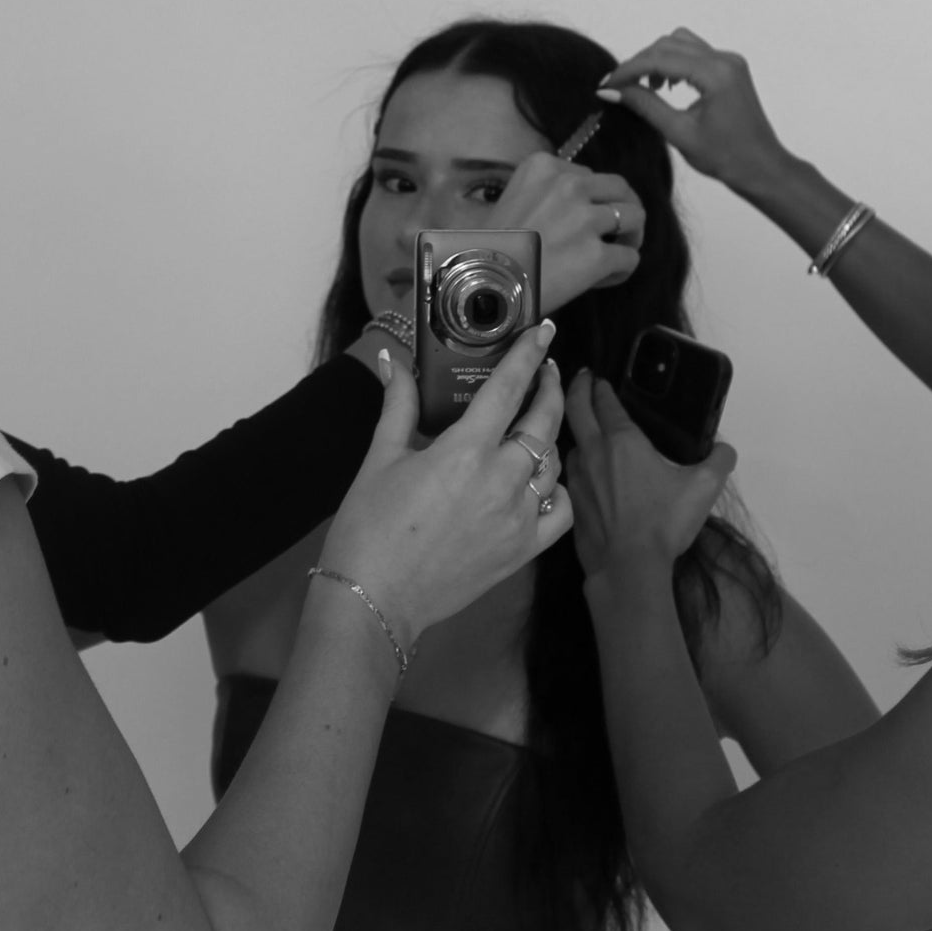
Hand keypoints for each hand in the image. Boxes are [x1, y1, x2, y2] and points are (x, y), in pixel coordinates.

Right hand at [320, 319, 572, 649]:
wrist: (374, 598)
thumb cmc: (369, 527)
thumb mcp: (380, 457)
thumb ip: (397, 404)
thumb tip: (390, 360)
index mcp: (465, 451)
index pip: (509, 388)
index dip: (529, 354)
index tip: (544, 331)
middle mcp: (501, 480)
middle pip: (543, 422)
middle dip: (549, 389)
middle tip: (545, 370)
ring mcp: (518, 518)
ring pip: (554, 464)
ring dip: (549, 438)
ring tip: (536, 425)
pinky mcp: (522, 550)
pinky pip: (562, 512)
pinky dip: (558, 491)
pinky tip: (543, 481)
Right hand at [488, 150, 643, 312]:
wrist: (481, 286)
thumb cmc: (489, 248)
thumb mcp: (512, 200)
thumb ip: (545, 194)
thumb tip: (577, 208)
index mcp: (544, 167)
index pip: (589, 176)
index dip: (592, 199)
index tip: (582, 220)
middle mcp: (569, 185)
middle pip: (620, 189)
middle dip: (623, 209)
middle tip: (617, 232)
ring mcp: (585, 220)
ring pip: (635, 218)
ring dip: (630, 237)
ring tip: (615, 254)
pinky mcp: (596, 256)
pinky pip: (629, 258)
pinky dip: (622, 270)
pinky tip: (602, 279)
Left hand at [564, 369, 735, 578]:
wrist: (628, 567)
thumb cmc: (664, 521)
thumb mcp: (704, 488)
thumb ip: (719, 461)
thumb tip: (725, 449)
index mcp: (622, 440)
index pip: (604, 401)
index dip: (601, 385)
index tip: (599, 376)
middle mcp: (593, 451)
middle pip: (575, 409)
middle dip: (577, 388)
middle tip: (582, 378)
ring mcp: (578, 477)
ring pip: (571, 441)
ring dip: (577, 429)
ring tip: (587, 427)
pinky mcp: (573, 502)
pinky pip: (572, 471)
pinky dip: (578, 461)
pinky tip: (589, 470)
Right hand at [598, 28, 787, 199]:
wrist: (762, 167)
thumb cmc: (724, 158)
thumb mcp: (679, 133)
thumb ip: (645, 106)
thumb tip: (610, 91)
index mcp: (715, 74)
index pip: (660, 59)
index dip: (628, 70)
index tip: (605, 85)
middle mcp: (724, 59)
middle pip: (669, 44)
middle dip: (639, 62)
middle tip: (618, 87)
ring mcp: (730, 61)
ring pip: (681, 42)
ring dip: (656, 59)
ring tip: (644, 87)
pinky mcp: (731, 68)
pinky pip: (695, 52)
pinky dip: (674, 62)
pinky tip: (667, 86)